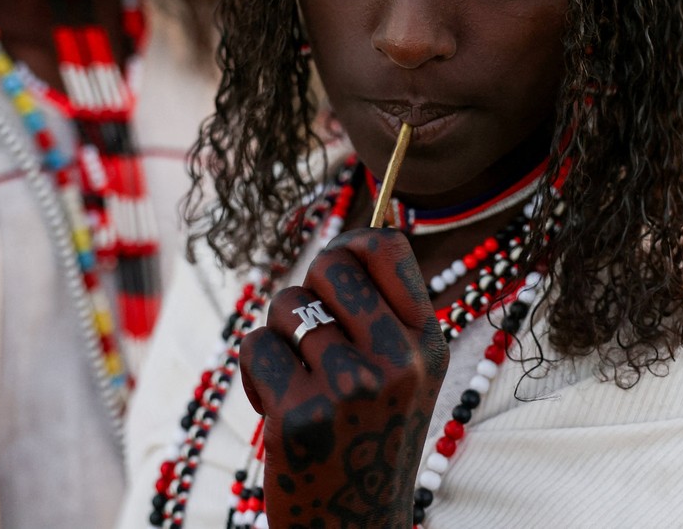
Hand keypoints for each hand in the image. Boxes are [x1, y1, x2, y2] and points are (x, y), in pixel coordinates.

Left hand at [240, 228, 447, 528]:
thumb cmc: (368, 439)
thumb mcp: (403, 376)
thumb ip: (384, 314)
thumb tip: (346, 243)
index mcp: (428, 345)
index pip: (387, 245)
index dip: (350, 247)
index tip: (335, 278)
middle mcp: (398, 362)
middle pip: (329, 264)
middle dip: (307, 292)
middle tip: (311, 339)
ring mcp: (350, 389)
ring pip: (286, 307)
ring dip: (280, 339)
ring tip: (301, 384)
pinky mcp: (300, 416)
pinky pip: (256, 347)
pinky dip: (255, 374)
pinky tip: (278, 408)